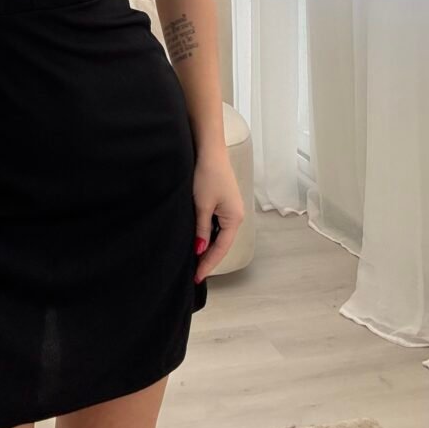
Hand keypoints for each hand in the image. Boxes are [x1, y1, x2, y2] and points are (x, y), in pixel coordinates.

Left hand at [192, 146, 244, 283]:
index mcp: (235, 218)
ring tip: (193, 260)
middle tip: (193, 273)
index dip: (208, 264)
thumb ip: (201, 229)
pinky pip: (215, 223)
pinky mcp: (223, 201)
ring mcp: (230, 208)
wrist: (209, 149)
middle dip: (207, 257)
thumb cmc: (207, 175)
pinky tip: (196, 238)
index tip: (196, 277)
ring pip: (218, 234)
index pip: (220, 249)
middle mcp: (236, 215)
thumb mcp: (202, 205)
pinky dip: (206, 233)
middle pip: (221, 243)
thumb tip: (199, 250)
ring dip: (206, 245)